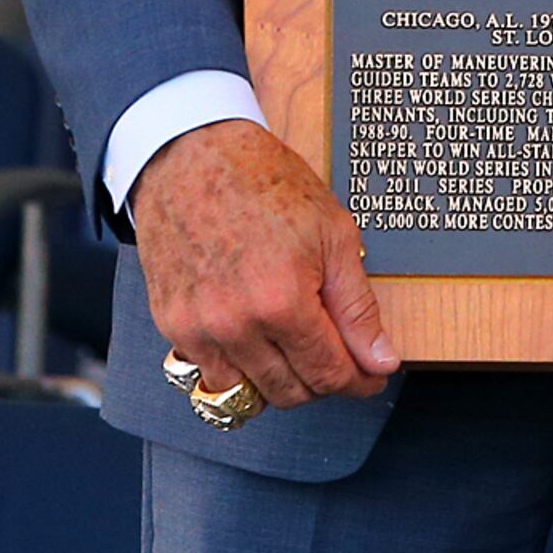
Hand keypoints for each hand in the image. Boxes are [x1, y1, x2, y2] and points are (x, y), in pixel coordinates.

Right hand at [130, 117, 396, 409]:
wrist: (193, 158)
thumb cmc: (265, 185)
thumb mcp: (335, 235)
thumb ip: (358, 308)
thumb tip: (381, 360)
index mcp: (281, 302)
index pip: (329, 374)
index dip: (360, 381)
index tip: (372, 376)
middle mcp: (234, 325)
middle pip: (291, 392)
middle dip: (325, 382)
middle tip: (342, 359)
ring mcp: (196, 330)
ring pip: (248, 394)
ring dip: (281, 384)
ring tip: (300, 351)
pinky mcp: (171, 326)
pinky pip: (209, 376)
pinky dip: (239, 372)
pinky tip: (259, 345)